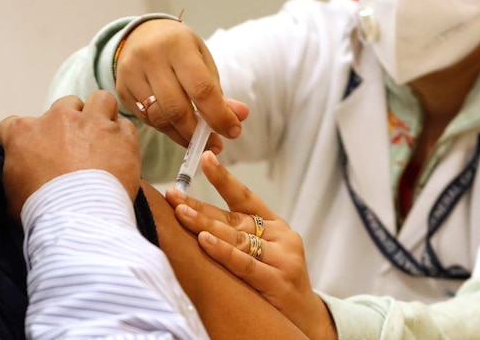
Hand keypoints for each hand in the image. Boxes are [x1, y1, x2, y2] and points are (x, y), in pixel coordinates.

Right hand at [0, 90, 140, 219]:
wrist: (79, 218)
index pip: (11, 125)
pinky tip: (120, 153)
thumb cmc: (42, 210)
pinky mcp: (121, 135)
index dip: (21, 138)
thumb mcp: (12, 193)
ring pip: (100, 100)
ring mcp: (93, 123)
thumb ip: (15, 172)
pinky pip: (125, 126)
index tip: (28, 151)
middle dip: (68, 122)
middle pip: (63, 106)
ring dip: (100, 115)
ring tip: (103, 136)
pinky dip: (123, 138)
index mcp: (25, 133)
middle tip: (74, 147)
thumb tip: (21, 173)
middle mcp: (58, 118)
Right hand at [115, 19, 247, 151]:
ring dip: (182, 135)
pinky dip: (165, 129)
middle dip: (198, 132)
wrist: (140, 35)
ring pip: (159, 118)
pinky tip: (177, 129)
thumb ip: (218, 91)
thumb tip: (239, 117)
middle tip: (215, 144)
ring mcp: (132, 74)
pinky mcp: (122, 89)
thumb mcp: (201, 61)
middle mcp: (151, 57)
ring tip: (198, 140)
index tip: (232, 131)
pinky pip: (146, 119)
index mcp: (178, 46)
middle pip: (177, 108)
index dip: (218, 115)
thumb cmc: (178, 50)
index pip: (201, 88)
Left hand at [165, 151, 336, 339]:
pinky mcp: (278, 280)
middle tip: (173, 195)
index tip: (205, 158)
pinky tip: (204, 240)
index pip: (245, 197)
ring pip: (237, 237)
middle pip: (232, 218)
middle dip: (199, 206)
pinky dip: (223, 251)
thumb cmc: (276, 284)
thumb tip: (194, 217)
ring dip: (205, 224)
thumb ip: (237, 237)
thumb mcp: (262, 254)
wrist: (306, 321)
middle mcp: (281, 237)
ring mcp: (282, 258)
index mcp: (275, 226)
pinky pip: (244, 263)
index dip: (224, 178)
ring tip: (181, 212)